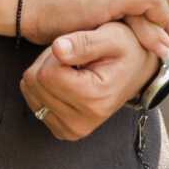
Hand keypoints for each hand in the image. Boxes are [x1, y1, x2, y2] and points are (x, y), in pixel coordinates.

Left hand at [20, 21, 156, 140]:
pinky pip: (33, 102)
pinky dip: (45, 87)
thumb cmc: (126, 50)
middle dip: (49, 62)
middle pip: (35, 83)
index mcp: (94, 99)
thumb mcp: (112, 36)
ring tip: (72, 69)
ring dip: (46, 73)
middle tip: (74, 58)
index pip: (46, 74)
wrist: (137, 72)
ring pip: (30, 91)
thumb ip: (84, 42)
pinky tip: (66, 82)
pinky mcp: (63, 131)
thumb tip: (57, 48)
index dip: (56, 54)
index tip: (75, 49)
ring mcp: (71, 130)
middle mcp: (81, 122)